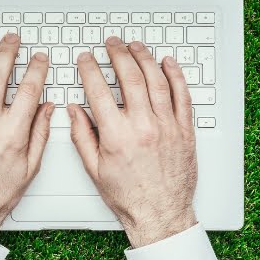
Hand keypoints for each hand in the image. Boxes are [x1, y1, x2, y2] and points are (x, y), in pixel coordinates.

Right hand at [68, 38, 197, 247]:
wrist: (161, 215)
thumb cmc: (129, 197)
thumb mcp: (94, 169)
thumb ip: (81, 135)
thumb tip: (74, 110)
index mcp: (117, 136)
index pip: (99, 90)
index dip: (90, 69)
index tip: (86, 59)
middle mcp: (143, 127)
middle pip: (130, 77)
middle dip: (118, 54)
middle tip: (112, 44)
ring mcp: (167, 127)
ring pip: (157, 80)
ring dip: (144, 58)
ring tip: (135, 46)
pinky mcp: (185, 131)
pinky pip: (182, 96)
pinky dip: (176, 76)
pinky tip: (168, 63)